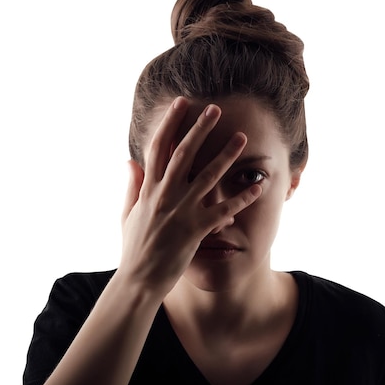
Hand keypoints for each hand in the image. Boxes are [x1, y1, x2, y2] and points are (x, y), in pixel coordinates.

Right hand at [119, 97, 261, 295]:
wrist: (139, 280)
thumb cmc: (134, 247)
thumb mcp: (127, 213)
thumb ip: (132, 186)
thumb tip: (129, 161)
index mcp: (148, 189)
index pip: (158, 148)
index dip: (170, 123)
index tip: (182, 103)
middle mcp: (164, 196)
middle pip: (184, 154)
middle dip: (200, 129)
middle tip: (215, 109)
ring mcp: (181, 212)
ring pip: (207, 177)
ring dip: (226, 155)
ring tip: (241, 138)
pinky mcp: (195, 231)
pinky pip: (223, 210)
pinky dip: (241, 199)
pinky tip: (257, 187)